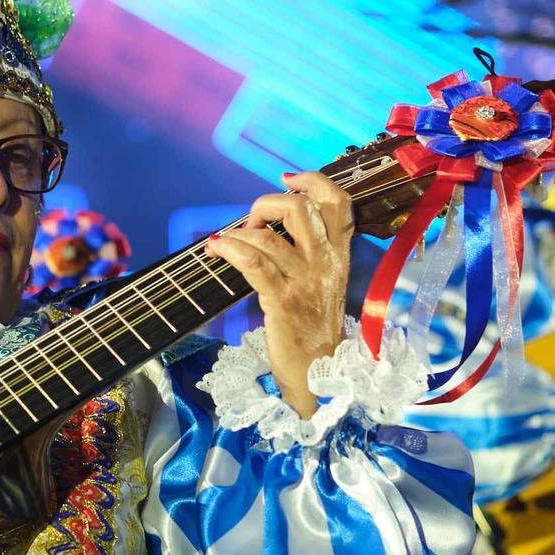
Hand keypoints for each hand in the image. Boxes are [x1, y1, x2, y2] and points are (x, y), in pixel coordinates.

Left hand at [203, 171, 354, 415]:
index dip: (313, 180)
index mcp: (339, 257)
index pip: (339, 203)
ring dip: (238, 233)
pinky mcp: (283, 301)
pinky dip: (229, 250)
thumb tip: (272, 228)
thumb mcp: (324, 286)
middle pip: (300, 208)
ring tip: (226, 243)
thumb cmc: (314, 332)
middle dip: (266, 205)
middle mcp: (326, 263)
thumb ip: (310, 255)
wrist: (321, 376)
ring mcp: (305, 282)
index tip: (286, 178)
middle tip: (251, 224)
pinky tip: (215, 250)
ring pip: (269, 236)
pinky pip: (253, 262)